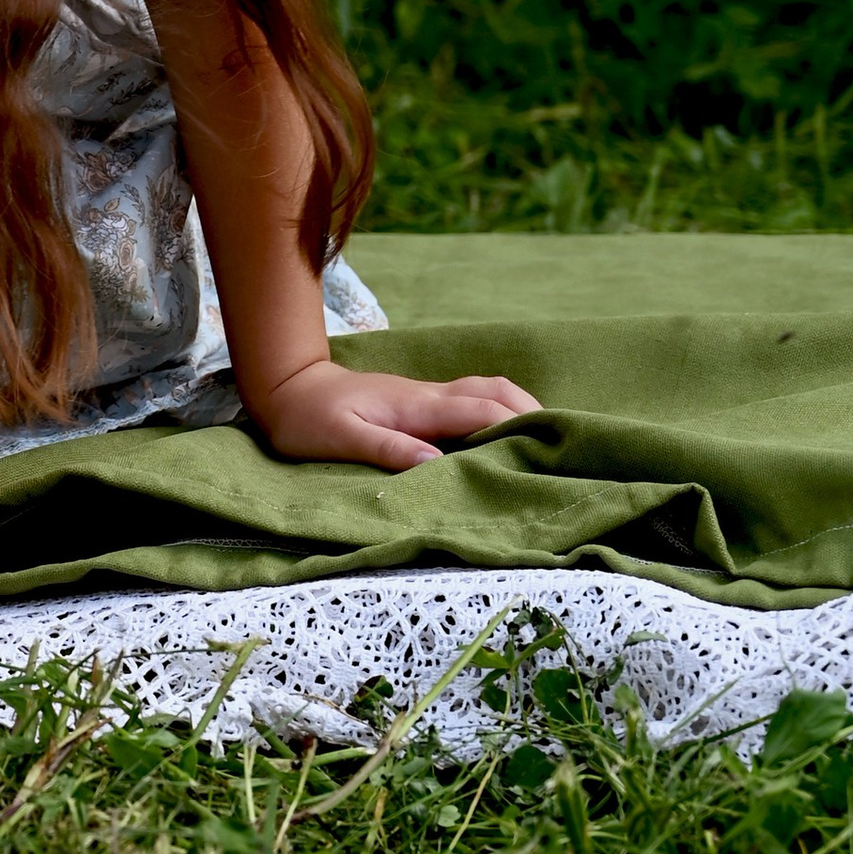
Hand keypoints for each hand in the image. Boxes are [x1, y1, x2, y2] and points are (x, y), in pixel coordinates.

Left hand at [250, 356, 539, 472]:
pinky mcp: (421, 403)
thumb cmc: (310, 420)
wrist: (287, 389)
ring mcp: (427, 396)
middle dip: (533, 411)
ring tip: (546, 437)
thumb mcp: (341, 439)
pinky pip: (471, 400)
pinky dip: (499, 410)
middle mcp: (430, 396)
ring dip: (519, 407)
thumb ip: (388, 450)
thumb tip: (434, 465)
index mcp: (417, 406)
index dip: (519, 426)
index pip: (481, 412)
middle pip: (496, 392)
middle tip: (564, 441)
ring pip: (487, 391)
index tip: (553, 445)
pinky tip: (506, 431)